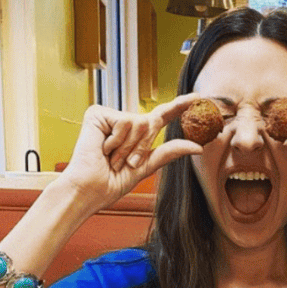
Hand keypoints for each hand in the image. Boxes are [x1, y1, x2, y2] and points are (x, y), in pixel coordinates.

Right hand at [58, 96, 202, 212]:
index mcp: (135, 136)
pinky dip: (117, 141)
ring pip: (139, 122)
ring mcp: (110, 117)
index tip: (198, 97)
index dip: (178, 106)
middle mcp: (123, 122)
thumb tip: (197, 146)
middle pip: (151, 123)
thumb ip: (169, 152)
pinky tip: (103, 149)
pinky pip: (124, 122)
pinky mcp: (98, 113)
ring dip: (128, 147)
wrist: (88, 190)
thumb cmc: (111, 183)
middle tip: (124, 164)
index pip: (161, 117)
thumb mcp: (146, 167)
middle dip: (141, 148)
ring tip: (111, 158)